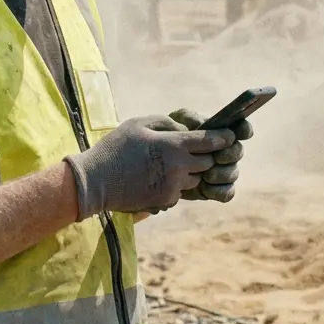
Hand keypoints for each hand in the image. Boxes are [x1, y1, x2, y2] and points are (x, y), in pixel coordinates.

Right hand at [63, 115, 234, 219]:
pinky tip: (154, 179)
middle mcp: (179, 168)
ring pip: (195, 179)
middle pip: (208, 162)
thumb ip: (165, 122)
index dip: (223, 138)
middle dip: (205, 156)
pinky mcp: (165, 201)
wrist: (95, 182)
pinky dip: (173, 186)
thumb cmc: (114, 148)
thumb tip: (183, 128)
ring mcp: (173, 187)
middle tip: (195, 150)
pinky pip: (179, 193)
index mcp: (174, 145)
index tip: (228, 136)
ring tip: (169, 165)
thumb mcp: (138, 124)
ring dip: (189, 173)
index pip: (210, 141)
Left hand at [166, 107, 250, 203]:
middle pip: (238, 151)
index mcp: (219, 131)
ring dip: (222, 174)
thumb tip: (202, 124)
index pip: (241, 128)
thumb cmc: (167, 138)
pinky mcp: (216, 189)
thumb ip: (189, 118)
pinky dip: (218, 191)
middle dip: (229, 154)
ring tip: (206, 175)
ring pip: (233, 173)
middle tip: (216, 157)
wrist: (157, 166)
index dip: (244, 130)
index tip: (239, 133)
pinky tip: (204, 188)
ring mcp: (222, 171)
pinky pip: (228, 192)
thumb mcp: (175, 122)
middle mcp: (225, 150)